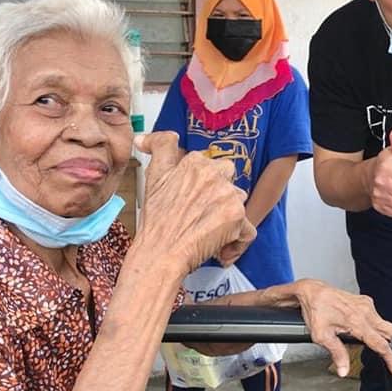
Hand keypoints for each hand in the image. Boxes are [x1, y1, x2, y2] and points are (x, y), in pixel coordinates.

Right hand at [134, 132, 249, 275]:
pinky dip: (237, 240)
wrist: (160, 252)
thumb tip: (144, 138)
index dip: (202, 185)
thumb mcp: (153, 177)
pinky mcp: (237, 217)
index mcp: (195, 162)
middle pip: (228, 181)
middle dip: (218, 196)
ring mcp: (228, 195)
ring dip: (227, 216)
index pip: (209, 166)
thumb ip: (158, 149)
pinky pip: (247, 229)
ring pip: (237, 203)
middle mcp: (214, 174)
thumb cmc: (157, 221)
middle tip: (200, 214)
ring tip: (208, 230)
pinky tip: (220, 247)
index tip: (192, 198)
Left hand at [292, 279, 391, 376]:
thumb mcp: (322, 336)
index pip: (381, 344)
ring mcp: (366, 304)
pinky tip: (359, 327)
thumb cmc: (316, 310)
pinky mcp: (364, 300)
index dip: (389, 358)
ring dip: (379, 334)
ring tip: (361, 338)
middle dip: (386, 344)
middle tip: (375, 352)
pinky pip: (376, 315)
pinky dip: (373, 324)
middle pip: (390, 332)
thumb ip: (337, 354)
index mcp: (357, 322)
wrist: (312, 291)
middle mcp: (365, 311)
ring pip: (384, 324)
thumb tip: (344, 370)